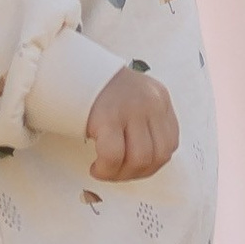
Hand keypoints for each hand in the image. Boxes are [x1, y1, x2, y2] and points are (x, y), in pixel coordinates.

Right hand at [84, 64, 178, 181]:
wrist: (73, 69)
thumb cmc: (102, 92)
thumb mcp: (136, 99)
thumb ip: (147, 124)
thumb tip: (145, 163)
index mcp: (160, 99)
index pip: (170, 143)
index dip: (153, 164)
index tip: (133, 168)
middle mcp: (150, 103)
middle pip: (158, 155)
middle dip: (136, 174)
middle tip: (116, 173)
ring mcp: (131, 109)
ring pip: (139, 159)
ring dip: (120, 175)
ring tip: (105, 170)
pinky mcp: (108, 117)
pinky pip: (113, 155)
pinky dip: (106, 169)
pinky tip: (96, 167)